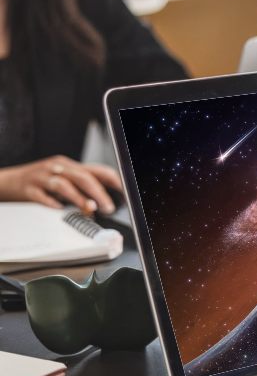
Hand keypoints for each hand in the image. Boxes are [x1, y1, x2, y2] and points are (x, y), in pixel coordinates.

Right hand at [0, 157, 121, 214]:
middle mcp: (57, 168)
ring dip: (79, 198)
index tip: (126, 193)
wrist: (7, 181)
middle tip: (109, 208)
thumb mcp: (62, 179)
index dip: (114, 181)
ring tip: (90, 209)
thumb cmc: (40, 182)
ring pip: (64, 185)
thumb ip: (82, 187)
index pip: (97, 170)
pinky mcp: (28, 189)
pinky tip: (59, 210)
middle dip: (99, 193)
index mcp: (69, 165)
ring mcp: (42, 177)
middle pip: (83, 177)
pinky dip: (52, 203)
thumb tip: (104, 201)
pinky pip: (41, 196)